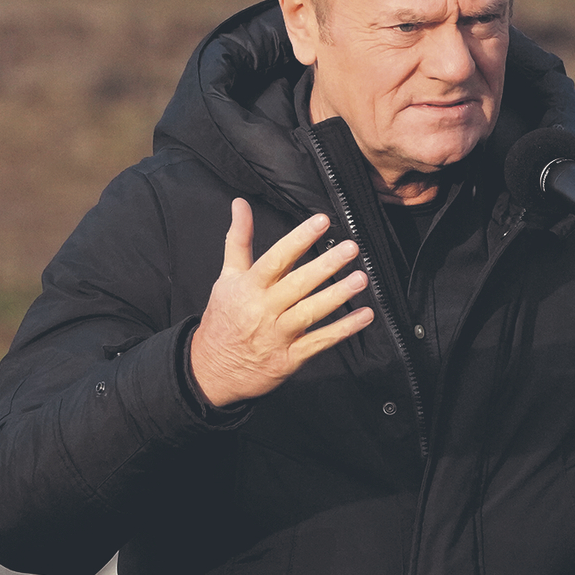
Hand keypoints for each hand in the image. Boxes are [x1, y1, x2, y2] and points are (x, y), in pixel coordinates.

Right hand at [189, 199, 374, 407]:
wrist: (211, 369)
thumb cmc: (223, 318)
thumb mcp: (227, 277)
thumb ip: (238, 239)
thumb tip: (240, 204)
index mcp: (249, 287)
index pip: (277, 258)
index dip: (300, 239)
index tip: (322, 222)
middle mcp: (263, 309)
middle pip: (298, 284)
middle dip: (326, 266)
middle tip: (351, 248)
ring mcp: (277, 335)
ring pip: (310, 312)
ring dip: (337, 295)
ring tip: (361, 279)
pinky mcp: (289, 358)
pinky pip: (320, 342)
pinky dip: (343, 330)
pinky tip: (364, 316)